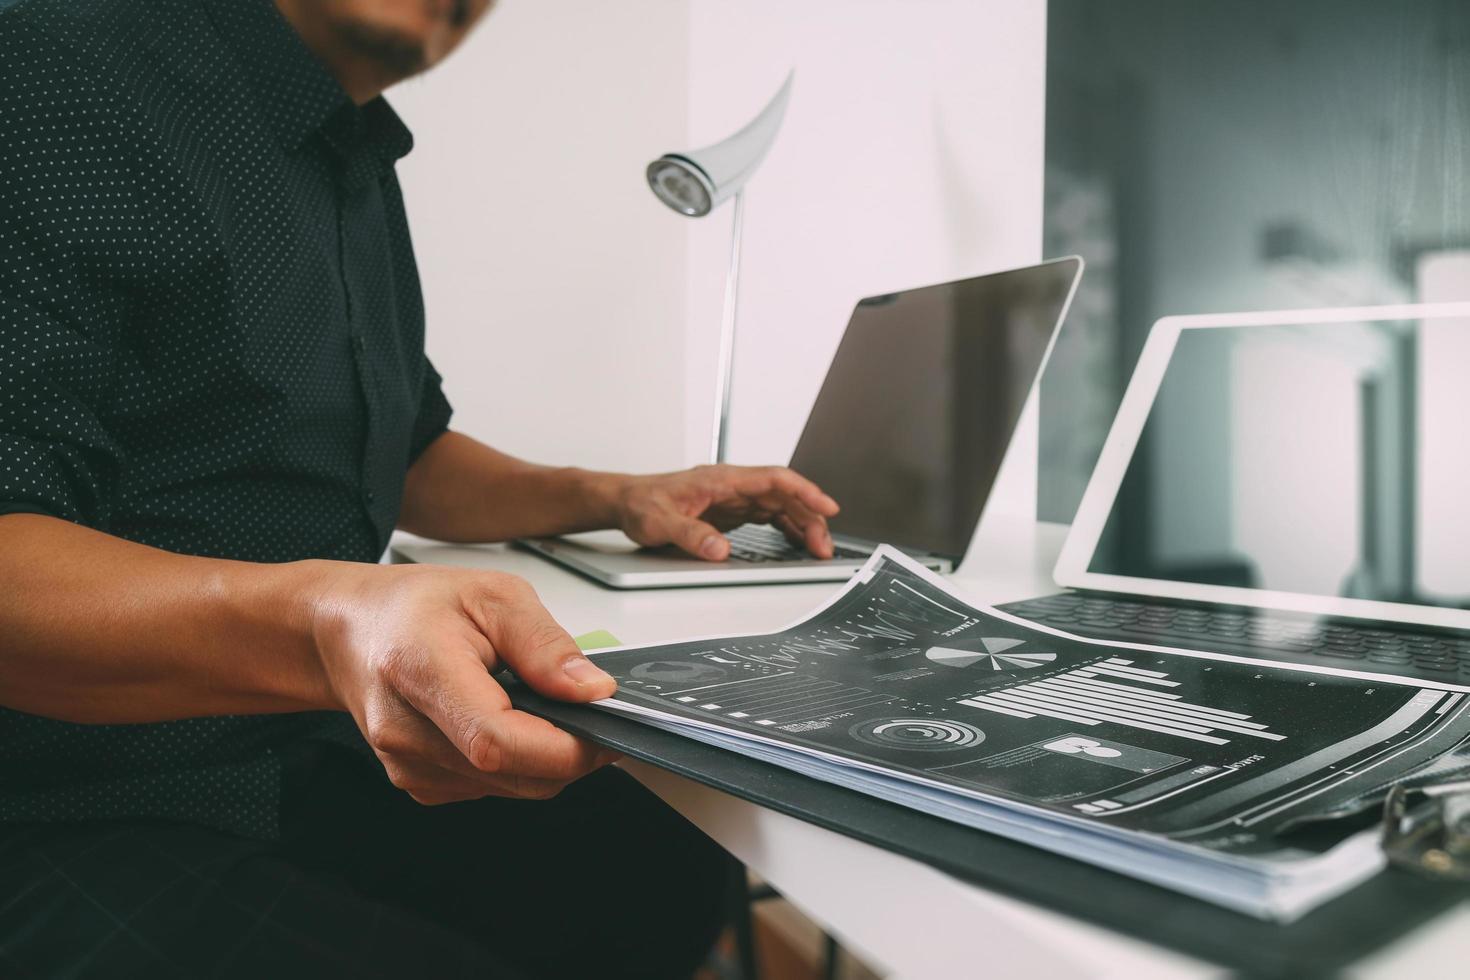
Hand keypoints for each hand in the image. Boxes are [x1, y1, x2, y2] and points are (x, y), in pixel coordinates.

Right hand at [309, 563, 619, 804]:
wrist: (349, 632)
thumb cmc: (413, 608)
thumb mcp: (493, 595)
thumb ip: (545, 645)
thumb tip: (592, 690)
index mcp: (420, 671)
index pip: (497, 741)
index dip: (563, 746)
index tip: (606, 724)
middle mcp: (405, 732)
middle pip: (513, 775)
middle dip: (571, 752)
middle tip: (592, 711)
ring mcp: (408, 766)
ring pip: (511, 788)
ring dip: (545, 757)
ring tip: (540, 704)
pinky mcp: (419, 784)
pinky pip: (492, 788)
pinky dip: (518, 762)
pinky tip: (509, 720)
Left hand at [612, 464, 840, 560]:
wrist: (626, 501)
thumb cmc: (641, 504)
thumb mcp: (658, 522)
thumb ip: (689, 535)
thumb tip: (719, 550)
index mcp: (721, 479)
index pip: (774, 479)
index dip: (805, 491)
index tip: (826, 506)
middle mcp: (732, 485)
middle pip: (784, 495)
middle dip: (810, 517)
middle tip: (824, 547)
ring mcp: (734, 497)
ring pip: (780, 505)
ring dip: (802, 524)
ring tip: (819, 549)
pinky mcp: (731, 510)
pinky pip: (768, 515)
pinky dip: (788, 527)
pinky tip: (798, 542)